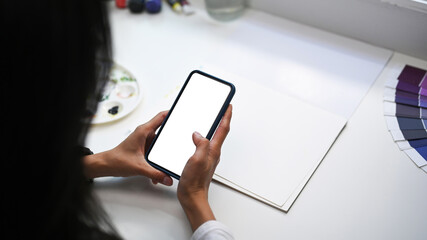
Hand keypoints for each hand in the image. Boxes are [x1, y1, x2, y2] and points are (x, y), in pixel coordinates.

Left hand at [83, 111, 172, 185]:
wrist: (107, 165)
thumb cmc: (117, 160)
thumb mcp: (139, 167)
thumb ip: (155, 174)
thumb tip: (168, 178)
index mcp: (143, 131)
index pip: (161, 116)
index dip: (172, 113)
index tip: (182, 113)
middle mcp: (144, 134)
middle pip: (163, 132)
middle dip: (171, 139)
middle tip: (179, 143)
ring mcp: (144, 141)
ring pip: (159, 144)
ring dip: (163, 154)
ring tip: (167, 162)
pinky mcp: (143, 148)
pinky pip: (154, 152)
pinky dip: (157, 160)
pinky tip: (158, 171)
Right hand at [177, 105, 231, 230]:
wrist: (192, 197)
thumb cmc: (195, 182)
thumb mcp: (197, 160)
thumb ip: (201, 145)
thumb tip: (198, 134)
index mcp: (213, 150)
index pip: (223, 129)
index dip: (226, 115)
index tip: (228, 105)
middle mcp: (212, 152)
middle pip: (220, 132)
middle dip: (222, 119)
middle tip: (222, 108)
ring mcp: (207, 156)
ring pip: (211, 138)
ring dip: (212, 127)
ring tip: (210, 118)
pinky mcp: (200, 160)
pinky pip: (203, 145)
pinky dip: (201, 137)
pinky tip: (195, 137)